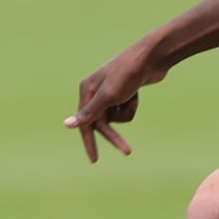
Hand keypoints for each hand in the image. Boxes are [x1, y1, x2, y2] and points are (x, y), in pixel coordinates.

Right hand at [65, 37, 169, 161]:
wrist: (151, 58)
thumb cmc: (127, 75)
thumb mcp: (108, 96)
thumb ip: (88, 113)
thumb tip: (67, 125)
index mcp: (87, 90)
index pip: (86, 123)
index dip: (90, 142)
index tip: (94, 160)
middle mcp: (96, 91)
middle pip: (102, 123)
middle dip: (115, 135)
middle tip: (128, 152)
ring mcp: (110, 92)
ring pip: (116, 117)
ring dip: (126, 112)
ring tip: (133, 98)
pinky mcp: (124, 92)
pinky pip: (126, 109)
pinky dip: (132, 105)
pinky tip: (136, 93)